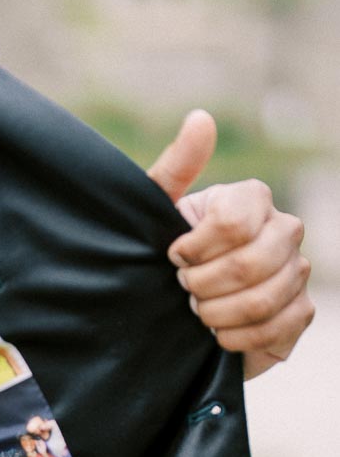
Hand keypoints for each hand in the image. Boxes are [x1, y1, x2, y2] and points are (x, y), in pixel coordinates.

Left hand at [148, 110, 312, 378]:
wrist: (178, 314)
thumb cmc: (167, 257)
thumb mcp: (156, 215)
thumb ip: (175, 169)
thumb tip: (201, 118)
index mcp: (251, 199)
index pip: (234, 221)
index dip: (197, 248)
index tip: (174, 258)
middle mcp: (283, 230)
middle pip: (250, 263)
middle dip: (204, 285)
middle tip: (184, 290)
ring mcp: (297, 271)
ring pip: (263, 298)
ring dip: (217, 313)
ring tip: (198, 312)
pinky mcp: (300, 312)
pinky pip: (274, 327)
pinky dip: (236, 338)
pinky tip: (217, 335)